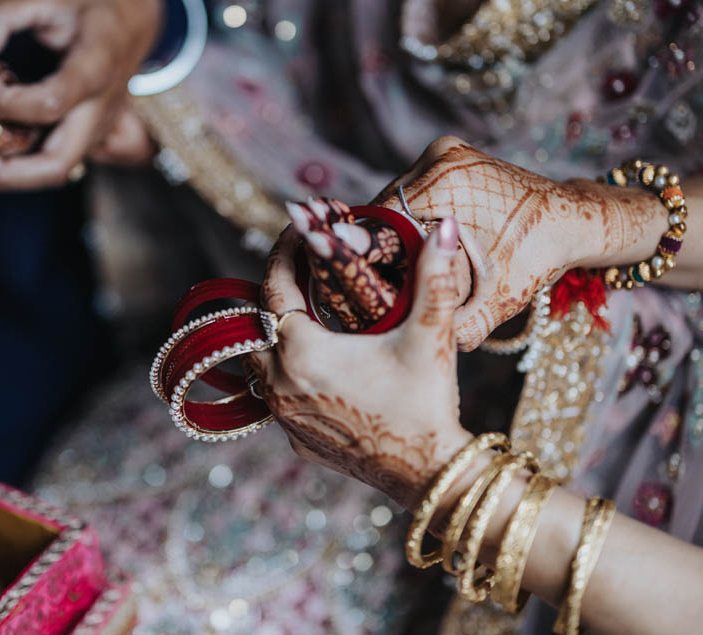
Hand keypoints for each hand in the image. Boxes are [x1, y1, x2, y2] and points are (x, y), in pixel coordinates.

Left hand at [0, 0, 161, 187]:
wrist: (134, 23)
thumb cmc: (92, 7)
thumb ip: (4, 15)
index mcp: (95, 69)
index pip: (51, 103)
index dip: (6, 102)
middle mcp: (99, 110)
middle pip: (57, 164)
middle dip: (8, 174)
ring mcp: (95, 130)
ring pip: (55, 172)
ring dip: (9, 176)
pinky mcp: (85, 137)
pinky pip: (52, 162)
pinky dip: (17, 166)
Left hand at [248, 217, 473, 509]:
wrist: (429, 475)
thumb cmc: (427, 404)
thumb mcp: (430, 335)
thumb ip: (434, 276)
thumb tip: (447, 226)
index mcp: (303, 354)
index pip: (274, 288)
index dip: (284, 253)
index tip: (300, 230)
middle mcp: (280, 386)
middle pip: (255, 324)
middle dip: (275, 292)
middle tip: (303, 269)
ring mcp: (284, 418)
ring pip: (256, 362)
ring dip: (273, 335)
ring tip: (304, 312)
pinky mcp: (295, 441)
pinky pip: (274, 397)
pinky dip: (285, 373)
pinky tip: (314, 365)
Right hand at [374, 136, 658, 349]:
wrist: (573, 221)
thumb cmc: (538, 257)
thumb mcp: (495, 300)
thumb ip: (454, 324)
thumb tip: (412, 346)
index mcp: (446, 185)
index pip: (381, 223)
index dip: (371, 257)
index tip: (370, 286)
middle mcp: (440, 158)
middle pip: (385, 210)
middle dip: (383, 246)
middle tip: (385, 282)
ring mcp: (444, 151)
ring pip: (395, 201)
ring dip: (394, 232)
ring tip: (401, 267)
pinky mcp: (449, 153)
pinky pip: (411, 191)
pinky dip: (410, 218)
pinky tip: (417, 245)